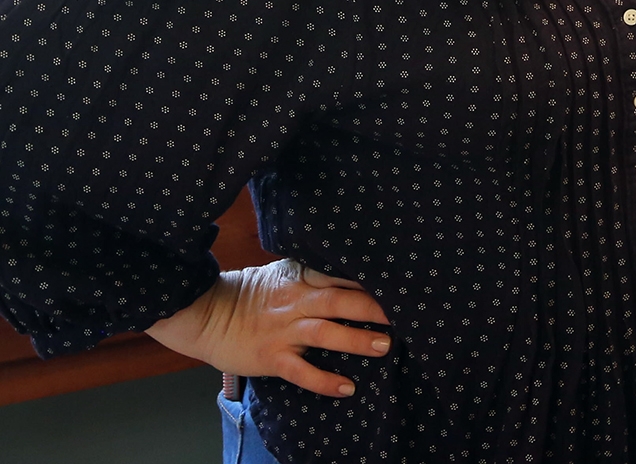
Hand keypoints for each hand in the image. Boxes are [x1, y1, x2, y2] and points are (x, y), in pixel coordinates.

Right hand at [146, 260, 389, 397]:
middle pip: (339, 300)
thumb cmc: (251, 294)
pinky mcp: (271, 357)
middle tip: (405, 315)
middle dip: (373, 308)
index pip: (342, 276)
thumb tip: (358, 273)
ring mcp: (282, 331)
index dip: (372, 282)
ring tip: (384, 345)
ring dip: (355, 339)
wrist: (205, 314)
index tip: (403, 287)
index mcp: (301, 278)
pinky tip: (347, 387)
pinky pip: (301, 371)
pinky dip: (324, 381)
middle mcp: (295, 302)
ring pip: (324, 333)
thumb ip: (316, 273)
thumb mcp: (284, 274)